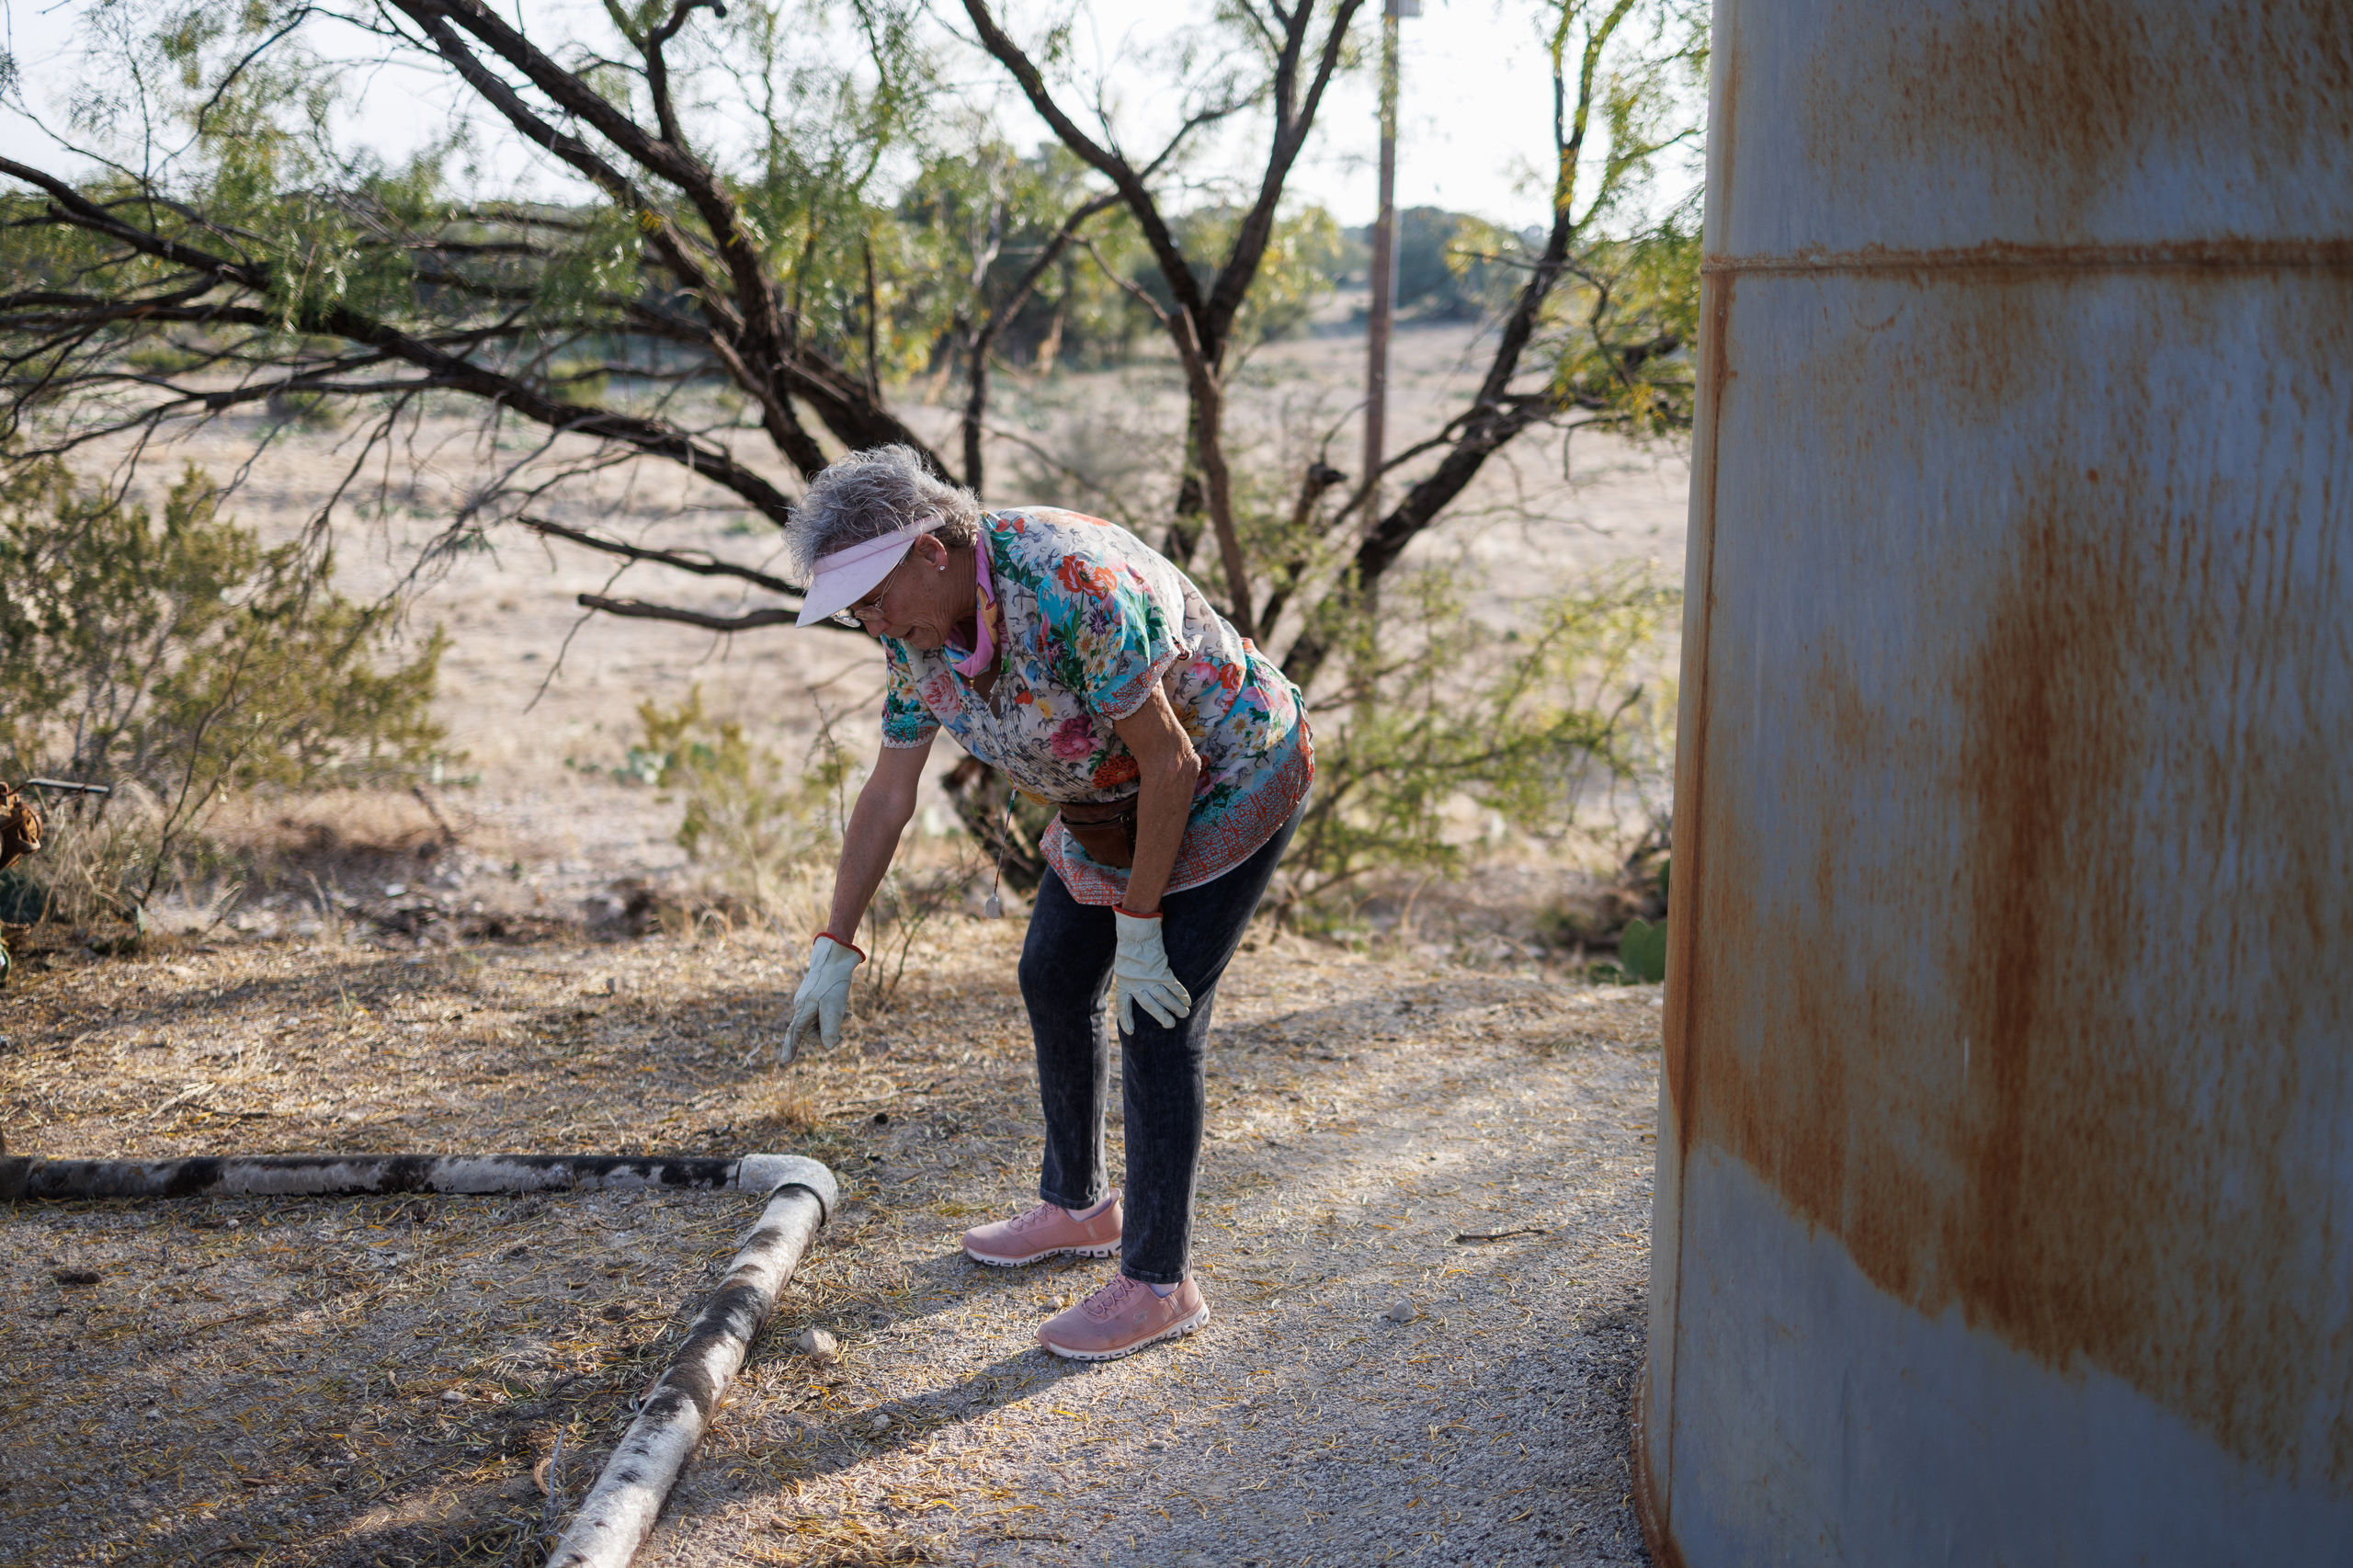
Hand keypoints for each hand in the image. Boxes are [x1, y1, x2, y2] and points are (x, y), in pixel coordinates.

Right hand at [782, 934, 862, 1062]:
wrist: (837, 955)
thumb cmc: (834, 982)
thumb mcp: (835, 1007)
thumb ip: (831, 1029)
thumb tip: (829, 1047)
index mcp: (803, 1009)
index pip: (795, 1033)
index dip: (791, 1048)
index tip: (785, 1062)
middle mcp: (802, 1005)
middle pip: (810, 1030)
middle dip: (826, 1035)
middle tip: (844, 1037)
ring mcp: (808, 999)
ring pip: (819, 1020)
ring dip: (833, 1022)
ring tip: (848, 1016)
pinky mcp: (816, 993)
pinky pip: (823, 1010)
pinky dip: (834, 1014)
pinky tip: (848, 1012)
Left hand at [1111, 908, 1191, 1032]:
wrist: (1137, 933)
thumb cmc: (1130, 945)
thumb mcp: (1123, 964)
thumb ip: (1130, 976)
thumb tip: (1138, 985)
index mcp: (1123, 983)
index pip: (1123, 1006)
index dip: (1126, 1020)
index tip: (1131, 1032)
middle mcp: (1136, 984)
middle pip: (1150, 1006)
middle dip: (1161, 1016)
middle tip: (1170, 1025)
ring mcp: (1149, 979)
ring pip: (1164, 998)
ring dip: (1176, 1007)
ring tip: (1184, 1014)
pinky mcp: (1161, 971)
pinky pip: (1173, 986)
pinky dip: (1181, 993)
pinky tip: (1187, 1000)